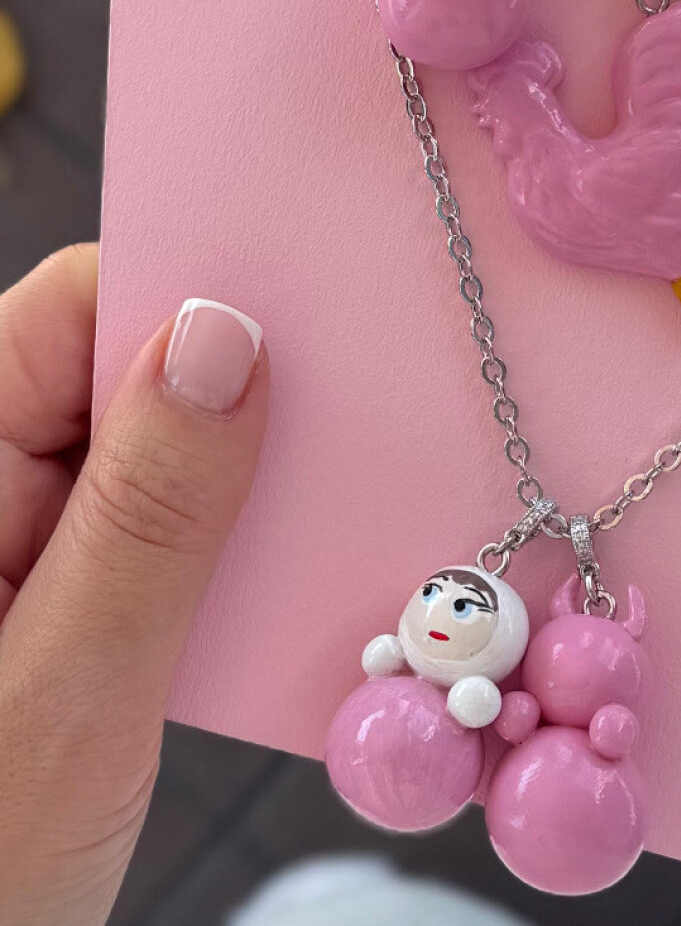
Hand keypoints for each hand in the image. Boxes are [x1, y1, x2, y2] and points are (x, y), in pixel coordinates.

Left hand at [0, 246, 268, 925]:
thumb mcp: (64, 698)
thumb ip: (149, 516)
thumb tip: (226, 336)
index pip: (70, 310)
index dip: (187, 304)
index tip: (308, 339)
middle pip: (110, 373)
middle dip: (225, 404)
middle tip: (327, 461)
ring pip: (137, 456)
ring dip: (223, 493)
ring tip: (299, 550)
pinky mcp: (31, 602)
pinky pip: (135, 533)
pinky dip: (203, 556)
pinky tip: (252, 607)